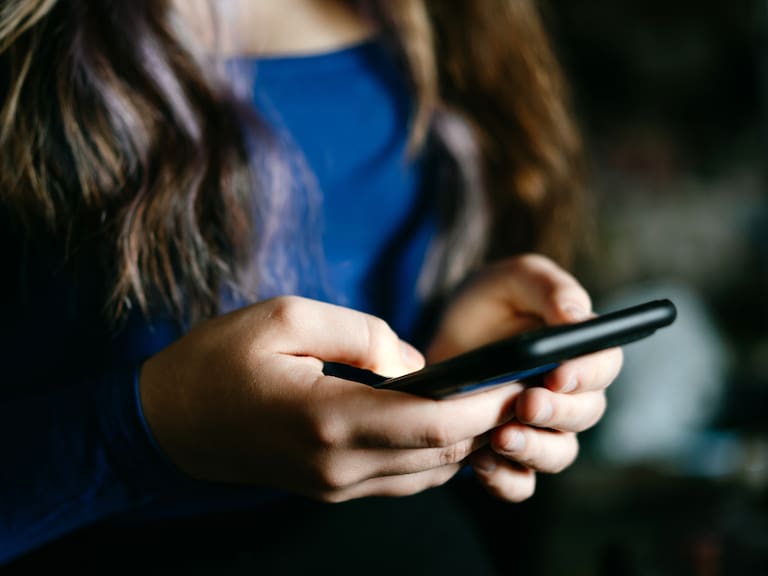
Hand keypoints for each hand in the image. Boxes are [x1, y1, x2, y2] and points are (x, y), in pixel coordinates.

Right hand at [139, 296, 523, 501]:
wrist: (168, 422)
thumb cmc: (219, 360)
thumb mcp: (286, 317)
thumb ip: (362, 334)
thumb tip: (416, 363)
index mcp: (328, 419)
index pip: (433, 424)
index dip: (484, 405)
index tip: (518, 379)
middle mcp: (338, 466)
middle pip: (440, 453)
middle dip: (486, 422)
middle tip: (517, 384)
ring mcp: (334, 485)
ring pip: (427, 473)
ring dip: (463, 440)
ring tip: (487, 400)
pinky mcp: (329, 488)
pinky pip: (400, 478)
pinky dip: (433, 453)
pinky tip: (441, 421)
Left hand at [426, 254, 622, 501]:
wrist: (444, 334)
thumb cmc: (490, 300)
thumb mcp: (514, 279)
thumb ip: (549, 288)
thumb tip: (577, 317)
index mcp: (580, 349)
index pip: (604, 365)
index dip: (587, 374)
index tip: (559, 373)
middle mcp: (568, 394)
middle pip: (585, 414)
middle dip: (557, 412)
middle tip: (526, 403)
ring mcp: (540, 428)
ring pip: (558, 453)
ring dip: (535, 450)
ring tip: (501, 437)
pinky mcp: (508, 454)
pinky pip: (520, 483)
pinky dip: (506, 479)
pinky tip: (481, 462)